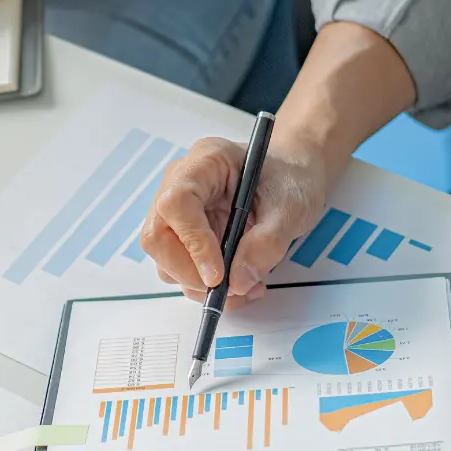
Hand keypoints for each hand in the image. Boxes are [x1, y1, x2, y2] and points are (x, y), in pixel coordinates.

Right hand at [140, 137, 326, 306]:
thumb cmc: (290, 180)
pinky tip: (239, 282)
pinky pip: (181, 271)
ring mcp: (178, 214)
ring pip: (165, 260)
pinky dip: (207, 287)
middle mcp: (180, 185)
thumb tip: (237, 281)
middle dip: (189, 272)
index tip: (218, 274)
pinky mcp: (183, 238)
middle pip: (158, 237)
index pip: (177, 203)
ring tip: (246, 285)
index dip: (192, 242)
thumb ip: (267, 243)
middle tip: (228, 288)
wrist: (292, 180)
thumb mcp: (291, 208)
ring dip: (200, 285)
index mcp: (205, 162)